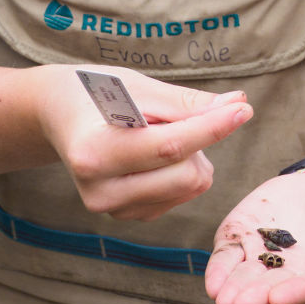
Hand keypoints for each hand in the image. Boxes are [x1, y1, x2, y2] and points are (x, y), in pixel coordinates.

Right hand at [36, 65, 252, 221]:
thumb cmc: (99, 94)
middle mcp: (99, 190)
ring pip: (190, 186)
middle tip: (172, 116)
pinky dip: (181, 171)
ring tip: (159, 133)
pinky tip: (153, 155)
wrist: (62, 116)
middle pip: (187, 174)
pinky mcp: (127, 216)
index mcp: (94, 153)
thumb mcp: (138, 87)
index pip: (169, 147)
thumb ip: (186, 102)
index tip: (243, 109)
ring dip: (192, 156)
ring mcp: (112, 209)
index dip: (212, 127)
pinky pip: (183, 196)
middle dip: (197, 140)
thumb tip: (237, 105)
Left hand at [206, 167, 304, 303]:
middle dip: (257, 296)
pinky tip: (213, 282)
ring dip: (235, 290)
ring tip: (224, 299)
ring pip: (249, 279)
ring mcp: (269, 259)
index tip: (282, 297)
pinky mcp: (248, 239)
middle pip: (276, 288)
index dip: (299, 291)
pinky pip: (231, 258)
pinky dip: (221, 270)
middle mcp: (298, 273)